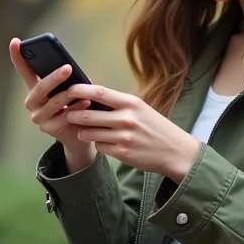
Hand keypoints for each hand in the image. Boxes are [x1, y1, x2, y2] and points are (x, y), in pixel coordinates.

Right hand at [9, 39, 96, 160]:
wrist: (78, 133)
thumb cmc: (73, 106)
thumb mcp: (69, 89)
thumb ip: (66, 79)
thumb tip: (71, 69)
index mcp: (35, 89)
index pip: (23, 70)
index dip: (17, 56)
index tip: (15, 41)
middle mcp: (33, 102)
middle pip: (40, 88)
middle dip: (54, 78)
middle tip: (67, 68)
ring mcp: (39, 117)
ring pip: (53, 103)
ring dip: (69, 95)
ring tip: (82, 89)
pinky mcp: (49, 129)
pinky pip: (63, 117)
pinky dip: (76, 109)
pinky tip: (86, 103)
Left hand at [64, 83, 201, 181]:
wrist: (175, 151)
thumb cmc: (156, 127)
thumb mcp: (140, 108)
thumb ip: (118, 103)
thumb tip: (91, 96)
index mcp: (131, 103)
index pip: (98, 93)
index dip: (79, 90)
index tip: (69, 90)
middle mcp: (126, 119)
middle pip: (88, 115)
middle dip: (74, 115)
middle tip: (69, 114)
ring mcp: (124, 137)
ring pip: (89, 133)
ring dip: (83, 131)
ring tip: (83, 129)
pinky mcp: (122, 153)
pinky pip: (99, 147)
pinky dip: (98, 144)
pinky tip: (103, 141)